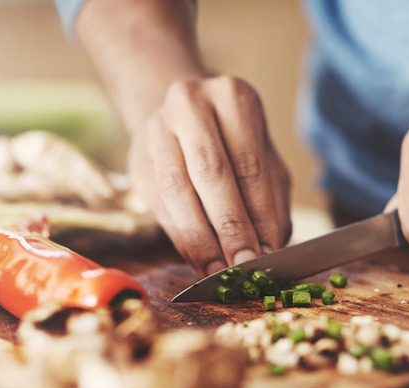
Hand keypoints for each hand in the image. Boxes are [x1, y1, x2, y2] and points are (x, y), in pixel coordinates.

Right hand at [128, 75, 291, 274]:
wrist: (181, 120)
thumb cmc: (234, 145)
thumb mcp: (264, 161)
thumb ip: (271, 201)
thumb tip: (270, 248)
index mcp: (233, 97)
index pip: (250, 164)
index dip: (259, 214)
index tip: (268, 253)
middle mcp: (191, 105)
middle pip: (211, 172)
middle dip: (230, 226)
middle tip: (244, 264)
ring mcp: (158, 130)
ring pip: (177, 189)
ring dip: (200, 237)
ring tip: (219, 269)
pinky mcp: (137, 159)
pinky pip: (158, 204)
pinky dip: (180, 237)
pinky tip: (198, 259)